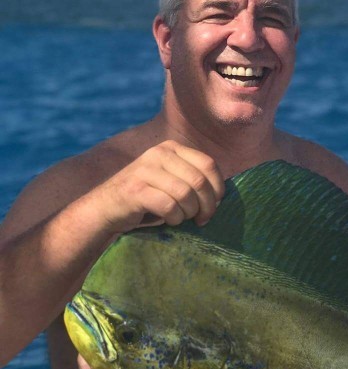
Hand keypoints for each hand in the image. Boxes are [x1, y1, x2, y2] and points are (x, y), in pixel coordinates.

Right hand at [92, 141, 224, 234]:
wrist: (106, 208)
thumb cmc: (147, 198)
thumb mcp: (172, 180)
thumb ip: (193, 179)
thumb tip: (221, 195)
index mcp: (171, 148)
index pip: (208, 164)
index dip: (218, 187)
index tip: (216, 204)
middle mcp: (159, 153)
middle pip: (199, 180)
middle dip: (207, 204)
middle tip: (202, 218)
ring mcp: (145, 170)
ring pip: (185, 194)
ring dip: (189, 212)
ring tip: (183, 218)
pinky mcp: (134, 190)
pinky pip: (169, 205)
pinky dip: (174, 218)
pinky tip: (170, 220)